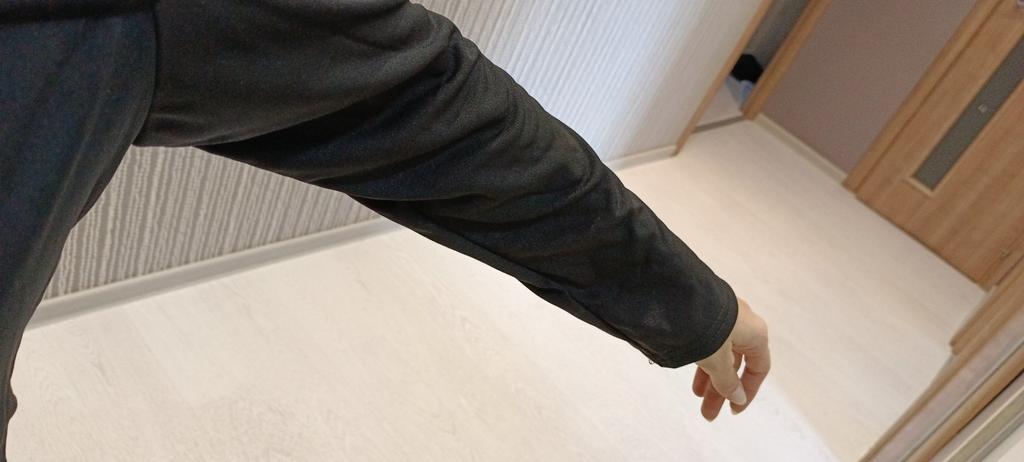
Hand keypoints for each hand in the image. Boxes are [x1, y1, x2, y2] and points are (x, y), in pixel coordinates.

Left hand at [691, 297, 769, 420]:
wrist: (679, 294)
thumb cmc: (707, 326)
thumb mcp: (717, 360)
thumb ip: (727, 381)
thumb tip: (738, 397)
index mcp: (755, 334)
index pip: (759, 368)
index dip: (748, 391)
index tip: (733, 409)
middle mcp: (743, 324)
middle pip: (736, 364)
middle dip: (721, 390)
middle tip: (708, 412)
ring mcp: (723, 316)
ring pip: (720, 354)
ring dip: (709, 377)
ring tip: (696, 395)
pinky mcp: (705, 312)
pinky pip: (708, 342)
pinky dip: (702, 360)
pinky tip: (693, 370)